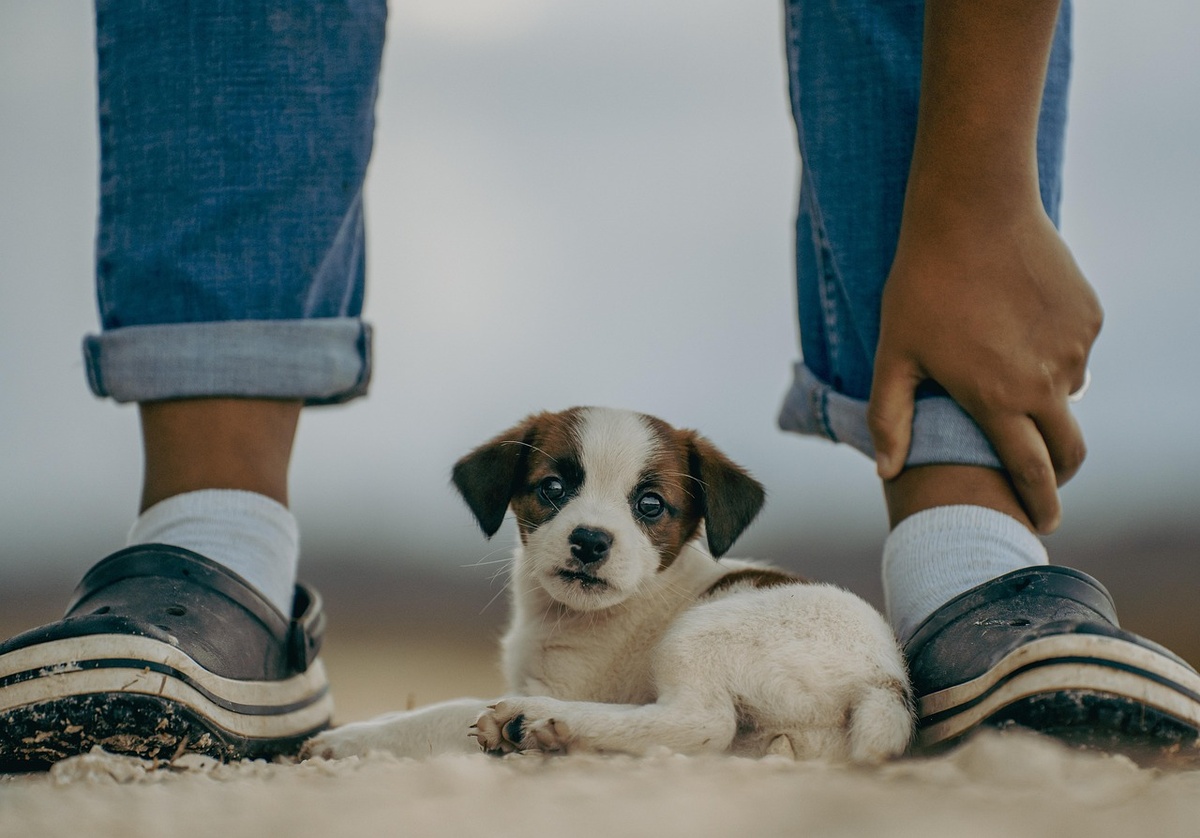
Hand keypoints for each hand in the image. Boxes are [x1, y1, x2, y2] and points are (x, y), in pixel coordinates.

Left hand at [867, 200, 1101, 532]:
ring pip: (1069, 395)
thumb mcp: (895, 353)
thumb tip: (886, 472)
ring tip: (1004, 376)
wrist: (973, 209)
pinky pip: (1074, 353)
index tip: (1041, 525)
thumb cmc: (923, 284)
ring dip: (1045, 402)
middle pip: (1068, 450)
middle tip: (1039, 479)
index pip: (1030, 471)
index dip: (1038, 504)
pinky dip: (1052, 356)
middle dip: (1056, 474)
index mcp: (998, 398)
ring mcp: (1074, 347)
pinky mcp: (1088, 316)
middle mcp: (1047, 381)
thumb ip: (891, 418)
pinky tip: (1017, 330)